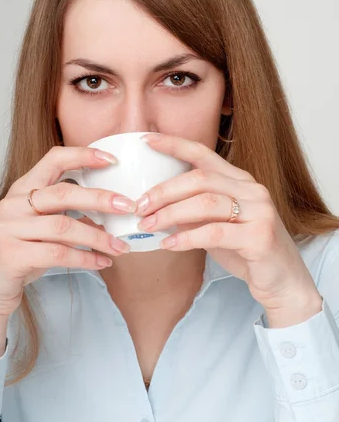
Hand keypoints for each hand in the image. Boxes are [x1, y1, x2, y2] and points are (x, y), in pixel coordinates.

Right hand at [0, 145, 134, 316]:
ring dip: (98, 237)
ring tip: (121, 247)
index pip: (53, 159)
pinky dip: (85, 259)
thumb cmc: (22, 250)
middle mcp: (14, 203)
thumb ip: (67, 211)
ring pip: (64, 227)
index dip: (83, 156)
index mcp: (23, 188)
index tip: (112, 160)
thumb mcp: (41, 224)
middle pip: (64, 193)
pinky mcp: (12, 255)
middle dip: (101, 199)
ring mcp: (10, 228)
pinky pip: (58, 254)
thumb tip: (112, 207)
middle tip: (128, 206)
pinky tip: (102, 262)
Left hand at [136, 133, 321, 322]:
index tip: (146, 140)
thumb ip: (192, 212)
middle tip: (139, 205)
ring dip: (170, 214)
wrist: (282, 281)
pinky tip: (168, 244)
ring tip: (147, 225)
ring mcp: (259, 211)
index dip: (175, 145)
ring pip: (206, 202)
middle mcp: (252, 190)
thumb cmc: (245, 250)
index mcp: (239, 180)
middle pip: (200, 178)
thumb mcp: (215, 225)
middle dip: (164, 191)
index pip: (204, 154)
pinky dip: (187, 238)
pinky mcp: (261, 236)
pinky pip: (215, 233)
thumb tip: (154, 206)